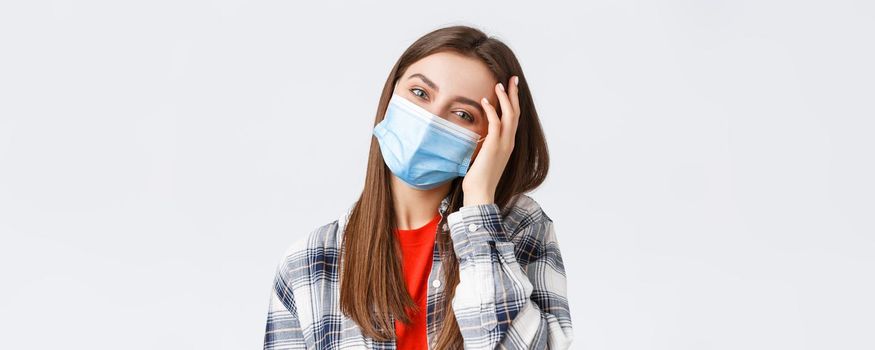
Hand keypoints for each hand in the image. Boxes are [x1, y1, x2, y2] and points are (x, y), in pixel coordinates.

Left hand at [462, 75, 520, 206]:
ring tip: (499, 85)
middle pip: (516, 113)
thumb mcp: (483, 157)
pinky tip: (485, 101)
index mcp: (508, 144)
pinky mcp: (494, 146)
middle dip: (514, 95)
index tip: (510, 89)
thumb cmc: (479, 178)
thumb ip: (484, 145)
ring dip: (505, 98)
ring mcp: (504, 144)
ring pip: (510, 115)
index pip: (514, 119)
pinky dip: (492, 110)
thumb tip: (476, 137)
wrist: (481, 193)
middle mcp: (509, 142)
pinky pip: (496, 124)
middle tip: (511, 79)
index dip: (513, 103)